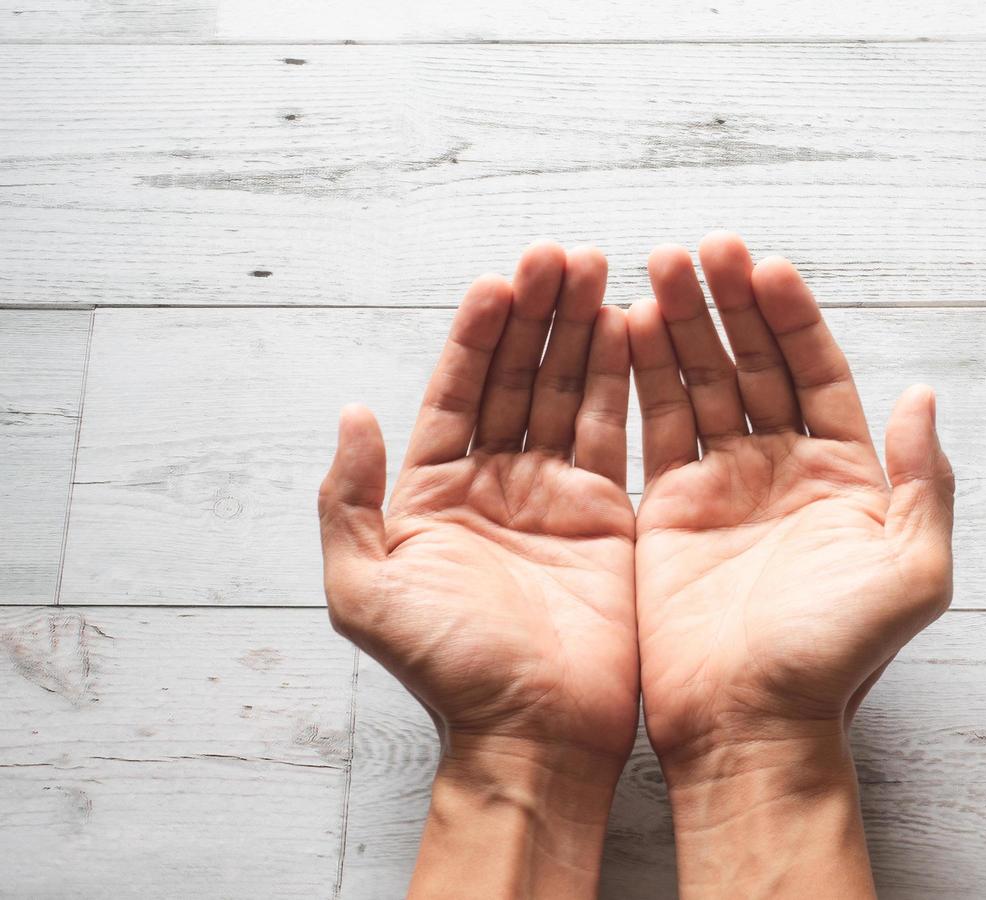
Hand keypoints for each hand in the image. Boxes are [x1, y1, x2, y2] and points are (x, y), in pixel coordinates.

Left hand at [318, 243, 636, 897]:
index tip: (501, 280)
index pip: (457, 391)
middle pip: (517, 378)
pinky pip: (614, 432)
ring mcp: (554, 495)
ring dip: (581, 331)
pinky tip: (629, 330)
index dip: (478, 334)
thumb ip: (350, 502)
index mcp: (434, 493)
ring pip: (567, 393)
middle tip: (561, 254)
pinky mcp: (606, 515)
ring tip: (598, 269)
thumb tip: (349, 414)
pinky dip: (621, 381)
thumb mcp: (366, 592)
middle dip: (537, 314)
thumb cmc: (448, 673)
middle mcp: (494, 483)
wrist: (534, 737)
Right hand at [629, 232, 954, 895]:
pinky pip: (657, 426)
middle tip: (703, 248)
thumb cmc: (835, 660)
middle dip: (730, 303)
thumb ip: (924, 483)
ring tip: (658, 265)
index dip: (793, 318)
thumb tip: (923, 396)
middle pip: (756, 364)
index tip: (766, 267)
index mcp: (846, 476)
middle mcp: (784, 470)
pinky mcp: (668, 509)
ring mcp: (724, 486)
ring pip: (703, 384)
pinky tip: (632, 327)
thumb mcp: (913, 574)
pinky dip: (644, 377)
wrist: (750, 726)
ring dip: (683, 325)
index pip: (818, 372)